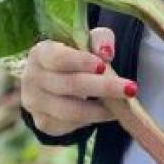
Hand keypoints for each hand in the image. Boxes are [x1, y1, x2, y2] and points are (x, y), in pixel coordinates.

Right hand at [20, 27, 135, 135]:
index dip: (81, 62)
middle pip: (70, 85)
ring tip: (122, 104)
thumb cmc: (73, 56)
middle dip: (103, 87)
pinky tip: (107, 112)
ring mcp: (35, 103)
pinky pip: (70, 124)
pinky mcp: (42, 122)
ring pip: (71, 110)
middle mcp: (32, 78)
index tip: (104, 66)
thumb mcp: (86, 41)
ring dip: (100, 109)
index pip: (58, 58)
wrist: (51, 81)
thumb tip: (106, 52)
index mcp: (40, 53)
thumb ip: (99, 39)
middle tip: (131, 89)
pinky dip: (92, 119)